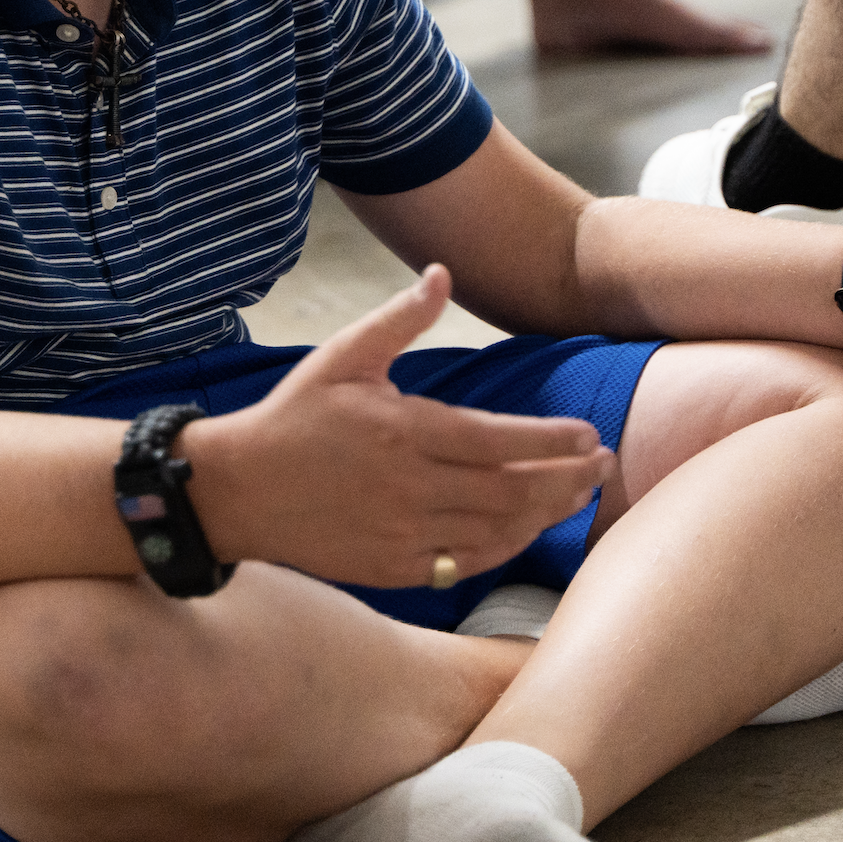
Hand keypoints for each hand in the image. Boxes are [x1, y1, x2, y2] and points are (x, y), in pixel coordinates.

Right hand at [184, 265, 612, 585]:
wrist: (238, 491)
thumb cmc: (293, 418)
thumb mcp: (342, 356)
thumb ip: (400, 319)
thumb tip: (442, 274)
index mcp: (404, 432)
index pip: (500, 440)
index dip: (553, 441)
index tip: (589, 433)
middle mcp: (411, 488)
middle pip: (513, 491)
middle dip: (569, 479)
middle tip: (604, 466)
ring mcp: (404, 533)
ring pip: (497, 531)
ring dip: (547, 515)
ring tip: (579, 496)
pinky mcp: (394, 567)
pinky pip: (466, 563)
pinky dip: (506, 548)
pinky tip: (527, 531)